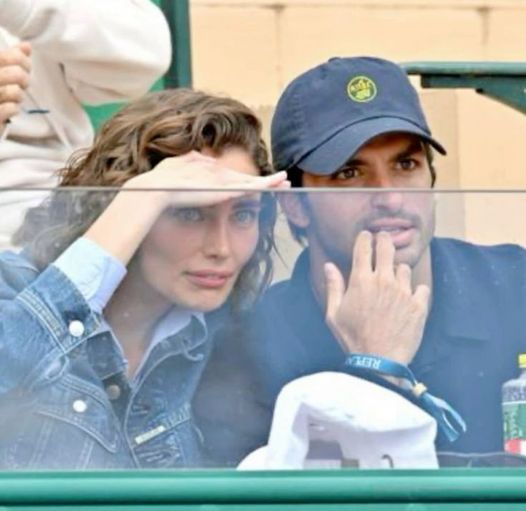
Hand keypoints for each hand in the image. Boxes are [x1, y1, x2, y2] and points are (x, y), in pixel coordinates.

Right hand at [0, 42, 30, 123]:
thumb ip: (10, 57)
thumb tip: (27, 45)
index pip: (5, 57)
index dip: (22, 60)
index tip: (25, 67)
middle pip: (17, 75)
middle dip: (24, 80)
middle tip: (21, 84)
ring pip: (15, 92)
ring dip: (18, 95)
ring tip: (12, 97)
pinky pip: (11, 108)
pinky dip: (13, 109)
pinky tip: (8, 108)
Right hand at [125, 151, 289, 207]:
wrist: (159, 188)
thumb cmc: (163, 183)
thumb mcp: (177, 169)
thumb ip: (190, 164)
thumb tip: (199, 158)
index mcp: (209, 172)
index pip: (233, 176)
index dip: (247, 180)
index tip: (258, 184)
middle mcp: (220, 173)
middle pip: (247, 177)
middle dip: (266, 179)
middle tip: (284, 179)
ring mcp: (224, 180)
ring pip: (254, 180)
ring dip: (271, 180)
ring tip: (287, 180)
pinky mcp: (227, 187)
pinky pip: (252, 185)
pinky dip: (266, 183)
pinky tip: (278, 183)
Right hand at [324, 230, 429, 364]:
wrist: (378, 362)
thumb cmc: (352, 339)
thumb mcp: (333, 314)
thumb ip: (333, 286)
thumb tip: (328, 266)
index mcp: (361, 281)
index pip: (363, 248)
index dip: (365, 238)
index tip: (366, 236)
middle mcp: (383, 281)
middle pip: (387, 248)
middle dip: (384, 240)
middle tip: (384, 239)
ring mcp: (403, 292)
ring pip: (404, 268)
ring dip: (398, 271)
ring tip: (394, 281)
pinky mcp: (419, 305)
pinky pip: (421, 288)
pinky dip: (416, 291)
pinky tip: (409, 300)